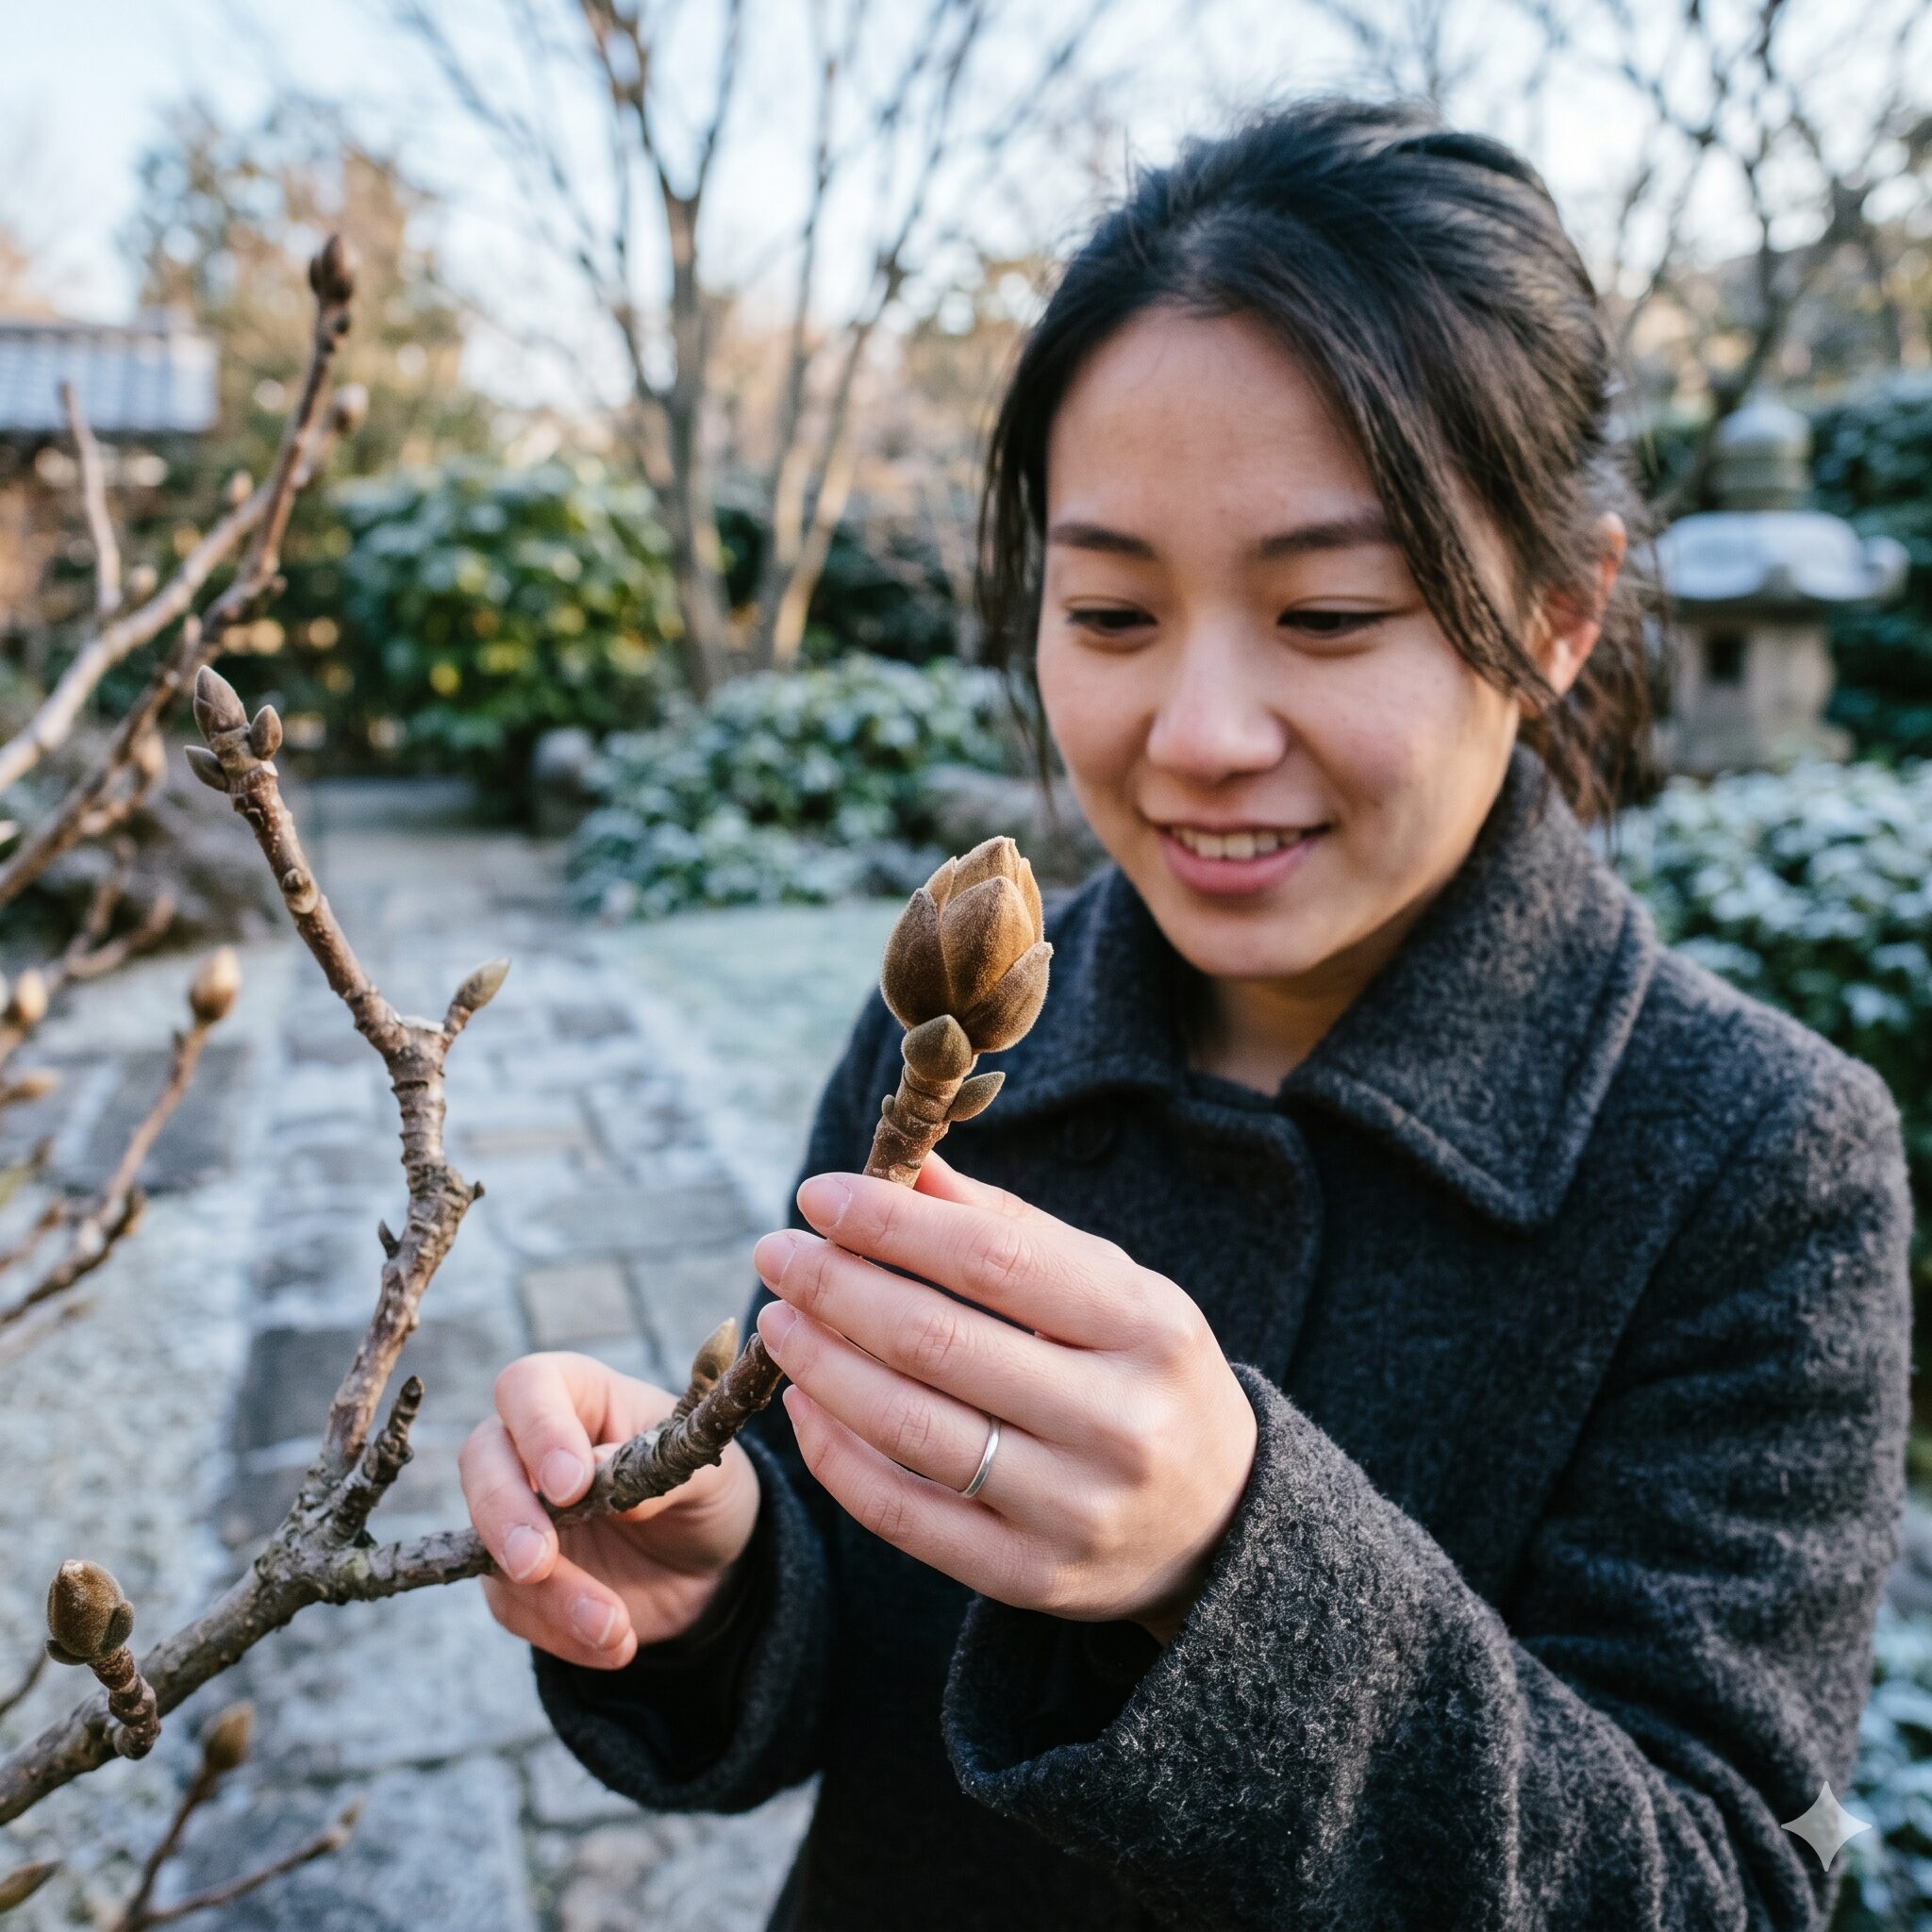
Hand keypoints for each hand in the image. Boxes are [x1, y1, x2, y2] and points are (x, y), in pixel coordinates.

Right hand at [462, 1352, 761, 1669]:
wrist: (711, 1567)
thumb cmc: (707, 1490)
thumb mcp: (709, 1471)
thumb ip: (657, 1464)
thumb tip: (595, 1470)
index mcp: (579, 1395)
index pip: (529, 1388)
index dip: (539, 1430)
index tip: (570, 1485)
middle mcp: (532, 1448)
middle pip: (482, 1460)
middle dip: (503, 1514)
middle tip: (536, 1563)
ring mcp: (519, 1514)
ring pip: (489, 1545)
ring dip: (546, 1595)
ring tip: (612, 1626)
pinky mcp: (518, 1579)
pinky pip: (515, 1606)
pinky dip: (560, 1632)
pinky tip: (614, 1642)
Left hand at [752, 1153, 1257, 1643]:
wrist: (1221, 1526)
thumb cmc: (1147, 1376)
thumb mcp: (1113, 1288)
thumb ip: (1010, 1229)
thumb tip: (906, 1166)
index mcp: (1146, 1326)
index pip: (992, 1261)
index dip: (891, 1223)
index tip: (818, 1194)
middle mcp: (1118, 1421)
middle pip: (937, 1342)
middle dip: (836, 1287)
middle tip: (776, 1253)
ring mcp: (1073, 1509)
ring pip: (908, 1429)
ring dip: (822, 1365)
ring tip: (777, 1321)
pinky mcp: (1029, 1578)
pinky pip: (903, 1513)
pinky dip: (836, 1454)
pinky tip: (804, 1403)